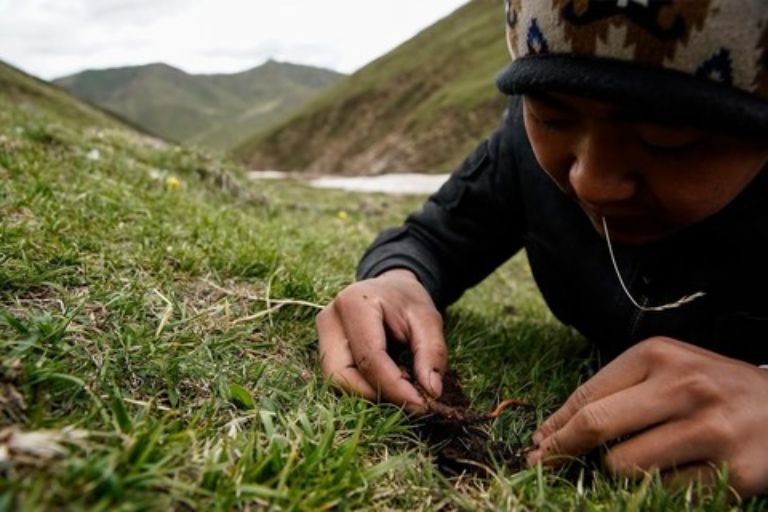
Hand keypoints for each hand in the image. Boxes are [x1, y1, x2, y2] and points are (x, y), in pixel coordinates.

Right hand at [316, 269, 447, 411]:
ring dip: (369, 394)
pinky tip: (387, 381)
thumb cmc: (408, 302)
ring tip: (401, 386)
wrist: (390, 288)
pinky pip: (339, 379)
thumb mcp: (429, 320)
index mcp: (355, 303)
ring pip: (336, 382)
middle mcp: (329, 319)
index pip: (369, 357)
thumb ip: (432, 353)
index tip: (421, 404)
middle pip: (342, 375)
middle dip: (376, 395)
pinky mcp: (323, 348)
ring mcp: (322, 335)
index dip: (394, 386)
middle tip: (410, 398)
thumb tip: (431, 391)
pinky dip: (364, 388)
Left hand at [529, 337, 767, 497]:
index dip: (555, 424)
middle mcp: (685, 386)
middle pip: (596, 425)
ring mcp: (711, 429)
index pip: (589, 394)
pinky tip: (670, 475)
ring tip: (634, 462)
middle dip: (561, 449)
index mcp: (660, 355)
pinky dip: (655, 490)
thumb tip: (554, 431)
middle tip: (543, 463)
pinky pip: (664, 492)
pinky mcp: (735, 472)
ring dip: (615, 472)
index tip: (537, 444)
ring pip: (624, 465)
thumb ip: (616, 392)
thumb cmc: (713, 388)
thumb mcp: (667, 370)